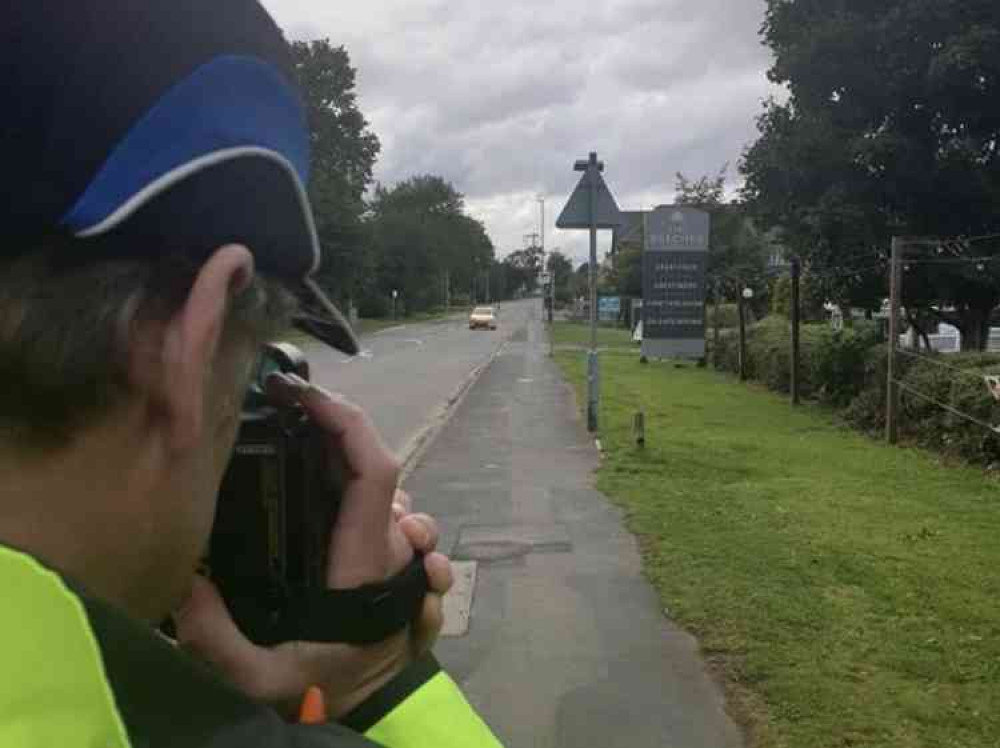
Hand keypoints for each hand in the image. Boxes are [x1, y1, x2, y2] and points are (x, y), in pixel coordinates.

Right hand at [173, 375, 453, 719]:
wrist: (380, 716)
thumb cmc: (326, 694)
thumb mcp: (263, 678)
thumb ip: (216, 638)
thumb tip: (182, 584)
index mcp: (363, 563)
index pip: (374, 472)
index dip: (346, 423)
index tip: (305, 397)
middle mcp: (394, 550)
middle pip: (383, 470)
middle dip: (341, 439)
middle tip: (293, 429)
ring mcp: (405, 557)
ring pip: (395, 494)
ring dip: (359, 476)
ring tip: (319, 474)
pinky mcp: (405, 566)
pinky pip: (403, 520)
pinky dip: (382, 506)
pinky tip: (356, 511)